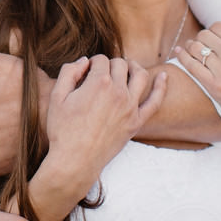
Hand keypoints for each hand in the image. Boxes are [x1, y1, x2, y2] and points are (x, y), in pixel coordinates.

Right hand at [43, 55, 166, 184]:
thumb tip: (84, 60)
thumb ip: (69, 72)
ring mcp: (130, 107)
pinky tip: (163, 76)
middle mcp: (118, 91)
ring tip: (128, 67)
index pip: (100, 60)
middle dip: (110, 64)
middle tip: (102, 73)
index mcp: (99, 82)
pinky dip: (161, 87)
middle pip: (120, 64)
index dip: (92, 63)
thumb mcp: (57, 97)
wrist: (75, 160)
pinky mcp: (136, 122)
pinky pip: (155, 102)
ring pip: (141, 75)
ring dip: (134, 67)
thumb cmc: (63, 130)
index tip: (86, 73)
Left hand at [173, 23, 220, 148]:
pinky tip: (179, 53)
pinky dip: (183, 57)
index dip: (213, 30)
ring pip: (195, 49)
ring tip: (188, 48)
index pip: (218, 26)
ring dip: (190, 46)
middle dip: (201, 38)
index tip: (213, 37)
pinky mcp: (214, 87)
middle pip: (204, 36)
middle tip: (201, 44)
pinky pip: (192, 67)